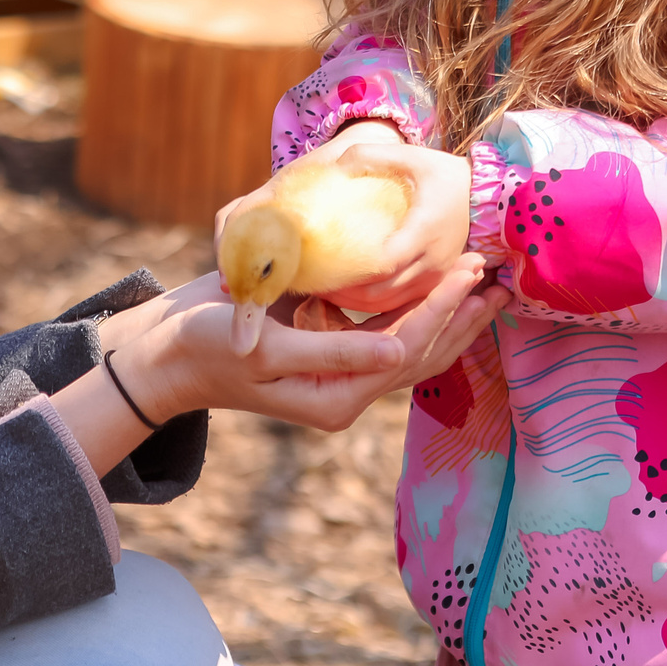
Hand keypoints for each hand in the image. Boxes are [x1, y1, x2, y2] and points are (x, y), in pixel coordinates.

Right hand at [112, 259, 501, 433]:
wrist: (168, 356)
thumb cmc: (208, 347)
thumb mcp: (265, 346)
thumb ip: (332, 350)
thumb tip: (398, 351)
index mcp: (336, 397)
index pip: (406, 349)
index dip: (441, 308)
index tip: (468, 268)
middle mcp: (347, 391)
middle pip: (422, 353)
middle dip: (461, 314)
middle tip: (498, 273)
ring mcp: (340, 373)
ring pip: (412, 346)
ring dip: (450, 314)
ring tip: (485, 283)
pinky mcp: (330, 351)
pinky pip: (387, 334)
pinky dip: (416, 310)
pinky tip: (434, 286)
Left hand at [217, 121, 483, 315]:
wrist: (490, 199)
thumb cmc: (448, 176)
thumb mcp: (414, 158)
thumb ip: (375, 156)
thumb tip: (336, 163)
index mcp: (424, 232)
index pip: (382, 263)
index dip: (348, 272)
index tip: (316, 268)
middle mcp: (432, 262)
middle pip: (380, 292)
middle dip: (342, 294)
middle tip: (309, 285)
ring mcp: (436, 278)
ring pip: (389, 305)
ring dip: (355, 304)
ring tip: (322, 293)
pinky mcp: (435, 284)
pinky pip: (401, 305)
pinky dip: (373, 305)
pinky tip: (348, 295)